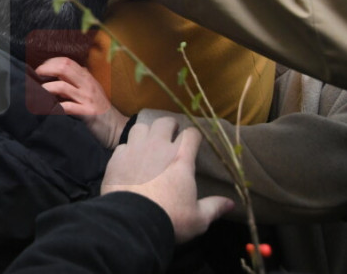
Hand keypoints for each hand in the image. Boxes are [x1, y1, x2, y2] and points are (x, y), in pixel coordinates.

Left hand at [36, 57, 128, 147]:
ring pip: (62, 86)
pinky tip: (47, 108)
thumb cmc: (99, 108)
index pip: (67, 61)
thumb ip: (77, 80)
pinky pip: (68, 107)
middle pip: (64, 67)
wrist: (116, 128)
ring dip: (46, 89)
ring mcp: (87, 98)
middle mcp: (87, 85)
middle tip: (36, 76)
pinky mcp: (87, 113)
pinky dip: (55, 107)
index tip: (40, 69)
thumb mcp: (90, 90)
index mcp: (87, 77)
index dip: (50, 62)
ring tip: (37, 93)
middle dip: (46, 69)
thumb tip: (59, 71)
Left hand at [101, 118, 234, 243]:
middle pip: (164, 122)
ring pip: (141, 127)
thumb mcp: (198, 218)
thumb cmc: (170, 219)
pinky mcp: (116, 158)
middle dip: (170, 126)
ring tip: (149, 142)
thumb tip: (230, 204)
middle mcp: (158, 147)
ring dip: (147, 133)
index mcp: (181, 158)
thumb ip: (214, 207)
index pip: (191, 133)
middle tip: (171, 136)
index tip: (193, 143)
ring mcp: (135, 150)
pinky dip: (128, 149)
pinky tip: (130, 159)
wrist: (132, 223)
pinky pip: (123, 145)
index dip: (193, 136)